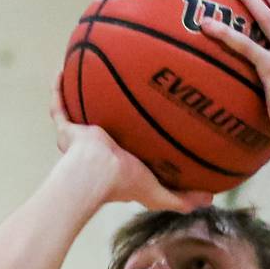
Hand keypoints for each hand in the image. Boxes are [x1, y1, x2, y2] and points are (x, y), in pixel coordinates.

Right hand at [51, 77, 212, 212]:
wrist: (96, 174)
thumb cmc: (125, 183)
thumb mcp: (159, 193)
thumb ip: (183, 198)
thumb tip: (211, 199)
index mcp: (119, 161)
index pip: (130, 145)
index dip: (139, 132)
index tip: (152, 115)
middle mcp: (98, 149)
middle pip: (106, 124)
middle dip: (113, 109)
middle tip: (126, 88)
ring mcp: (81, 138)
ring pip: (81, 111)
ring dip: (85, 95)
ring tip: (95, 70)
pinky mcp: (67, 129)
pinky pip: (59, 105)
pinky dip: (58, 88)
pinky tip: (62, 69)